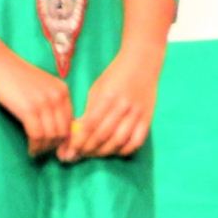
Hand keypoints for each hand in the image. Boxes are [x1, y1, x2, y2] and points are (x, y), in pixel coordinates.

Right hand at [0, 51, 73, 159]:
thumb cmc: (15, 76)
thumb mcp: (41, 87)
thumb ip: (51, 103)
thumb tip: (56, 128)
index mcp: (64, 91)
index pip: (72, 121)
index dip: (66, 138)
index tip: (58, 148)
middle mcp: (58, 96)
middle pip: (64, 130)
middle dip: (55, 146)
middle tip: (45, 153)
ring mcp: (44, 103)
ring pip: (51, 135)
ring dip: (44, 148)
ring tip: (36, 152)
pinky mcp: (29, 109)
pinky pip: (37, 135)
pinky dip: (35, 146)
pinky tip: (30, 150)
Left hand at [65, 38, 162, 159]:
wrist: (142, 63)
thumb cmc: (115, 75)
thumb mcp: (97, 89)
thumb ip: (89, 111)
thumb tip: (76, 134)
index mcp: (108, 97)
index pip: (90, 125)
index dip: (78, 141)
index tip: (68, 150)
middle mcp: (123, 107)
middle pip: (103, 136)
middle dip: (87, 149)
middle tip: (77, 155)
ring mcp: (138, 113)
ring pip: (119, 141)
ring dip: (104, 151)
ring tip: (93, 154)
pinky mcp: (148, 118)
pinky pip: (137, 141)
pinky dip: (125, 150)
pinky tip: (115, 150)